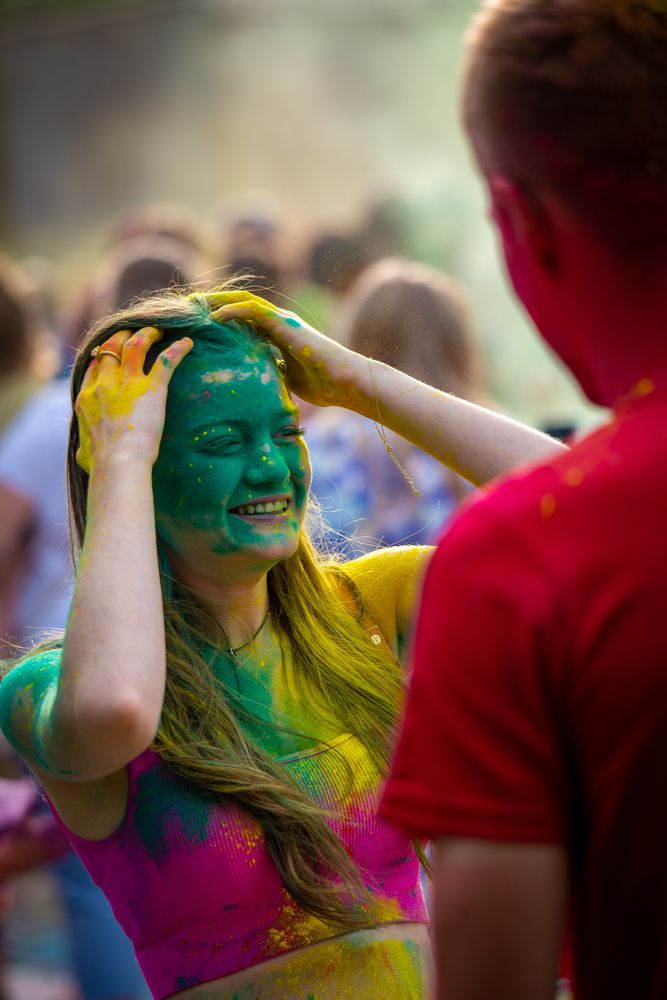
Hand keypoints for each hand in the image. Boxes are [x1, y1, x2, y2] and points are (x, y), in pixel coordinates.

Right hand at [75, 327, 192, 473]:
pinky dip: (178, 350)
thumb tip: (83, 450)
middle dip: (123, 335)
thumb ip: (83, 443)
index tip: (114, 352)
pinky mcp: (153, 388)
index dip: (105, 354)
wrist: (118, 462)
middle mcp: (104, 383)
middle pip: (113, 346)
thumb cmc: (101, 463)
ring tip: (159, 331)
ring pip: (136, 344)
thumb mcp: (82, 451)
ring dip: (148, 334)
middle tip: (135, 333)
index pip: (95, 364)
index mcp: (86, 396)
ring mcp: (128, 382)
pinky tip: (188, 344)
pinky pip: (166, 361)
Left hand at [207, 291, 359, 407]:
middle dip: (214, 305)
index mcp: (278, 334)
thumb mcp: (287, 380)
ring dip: (217, 302)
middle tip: (188, 309)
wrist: (344, 381)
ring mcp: (282, 320)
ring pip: (243, 301)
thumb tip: (256, 385)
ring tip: (193, 306)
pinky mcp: (284, 323)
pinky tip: (214, 319)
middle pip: (240, 305)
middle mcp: (279, 322)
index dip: (222, 318)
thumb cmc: (323, 386)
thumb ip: (272, 375)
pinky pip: (252, 310)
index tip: (200, 324)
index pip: (245, 319)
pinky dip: (231, 312)